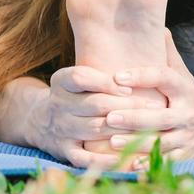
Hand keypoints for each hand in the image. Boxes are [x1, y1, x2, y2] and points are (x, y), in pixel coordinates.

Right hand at [33, 64, 166, 170]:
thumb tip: (154, 34)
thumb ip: (101, 59)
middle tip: (154, 107)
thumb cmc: (75, 93)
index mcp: (62, 81)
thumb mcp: (77, 73)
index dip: (105, 82)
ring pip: (94, 129)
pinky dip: (107, 160)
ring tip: (149, 129)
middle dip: (126, 106)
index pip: (80, 77)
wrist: (40, 120)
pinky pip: (86, 158)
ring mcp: (62, 129)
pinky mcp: (65, 151)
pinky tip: (129, 158)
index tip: (128, 87)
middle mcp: (59, 104)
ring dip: (123, 130)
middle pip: (94, 105)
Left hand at [101, 30, 193, 161]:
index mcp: (186, 89)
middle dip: (134, 117)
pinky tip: (128, 164)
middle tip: (109, 115)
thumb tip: (151, 23)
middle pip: (161, 116)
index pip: (164, 78)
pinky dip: (147, 164)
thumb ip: (164, 51)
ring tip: (111, 141)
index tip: (117, 76)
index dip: (141, 76)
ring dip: (136, 143)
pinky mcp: (186, 155)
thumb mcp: (180, 71)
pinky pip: (165, 161)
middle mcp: (188, 114)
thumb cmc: (186, 92)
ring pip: (161, 142)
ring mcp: (187, 137)